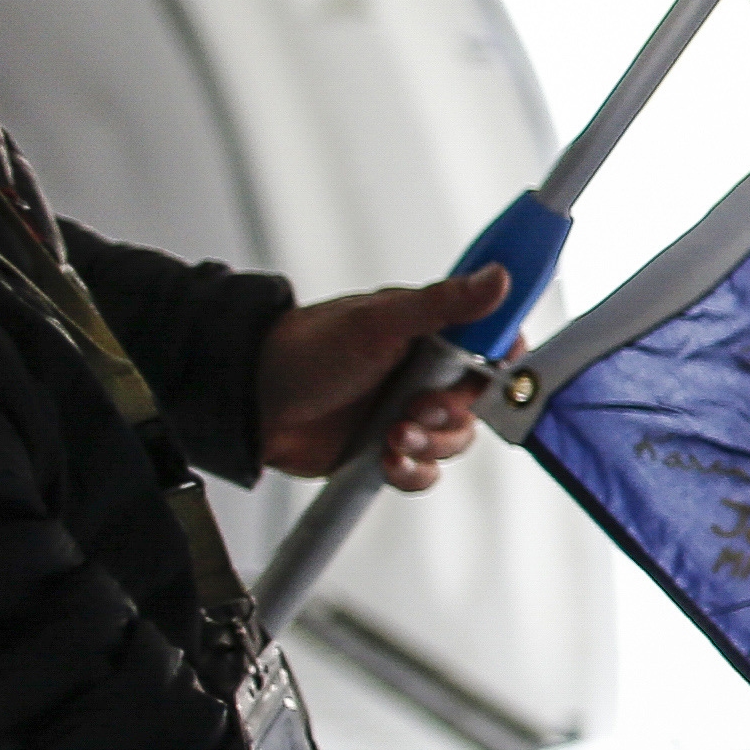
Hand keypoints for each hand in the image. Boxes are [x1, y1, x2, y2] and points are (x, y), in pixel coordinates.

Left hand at [259, 265, 508, 486]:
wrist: (247, 405)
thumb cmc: (301, 351)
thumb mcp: (378, 322)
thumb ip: (444, 303)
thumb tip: (497, 277)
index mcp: (428, 334)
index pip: (492, 345)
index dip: (502, 363)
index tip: (495, 373)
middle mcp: (422, 374)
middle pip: (478, 404)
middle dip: (451, 414)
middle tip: (417, 408)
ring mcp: (407, 414)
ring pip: (454, 441)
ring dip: (429, 444)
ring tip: (391, 436)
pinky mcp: (389, 451)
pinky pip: (425, 472)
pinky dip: (411, 471)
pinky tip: (386, 460)